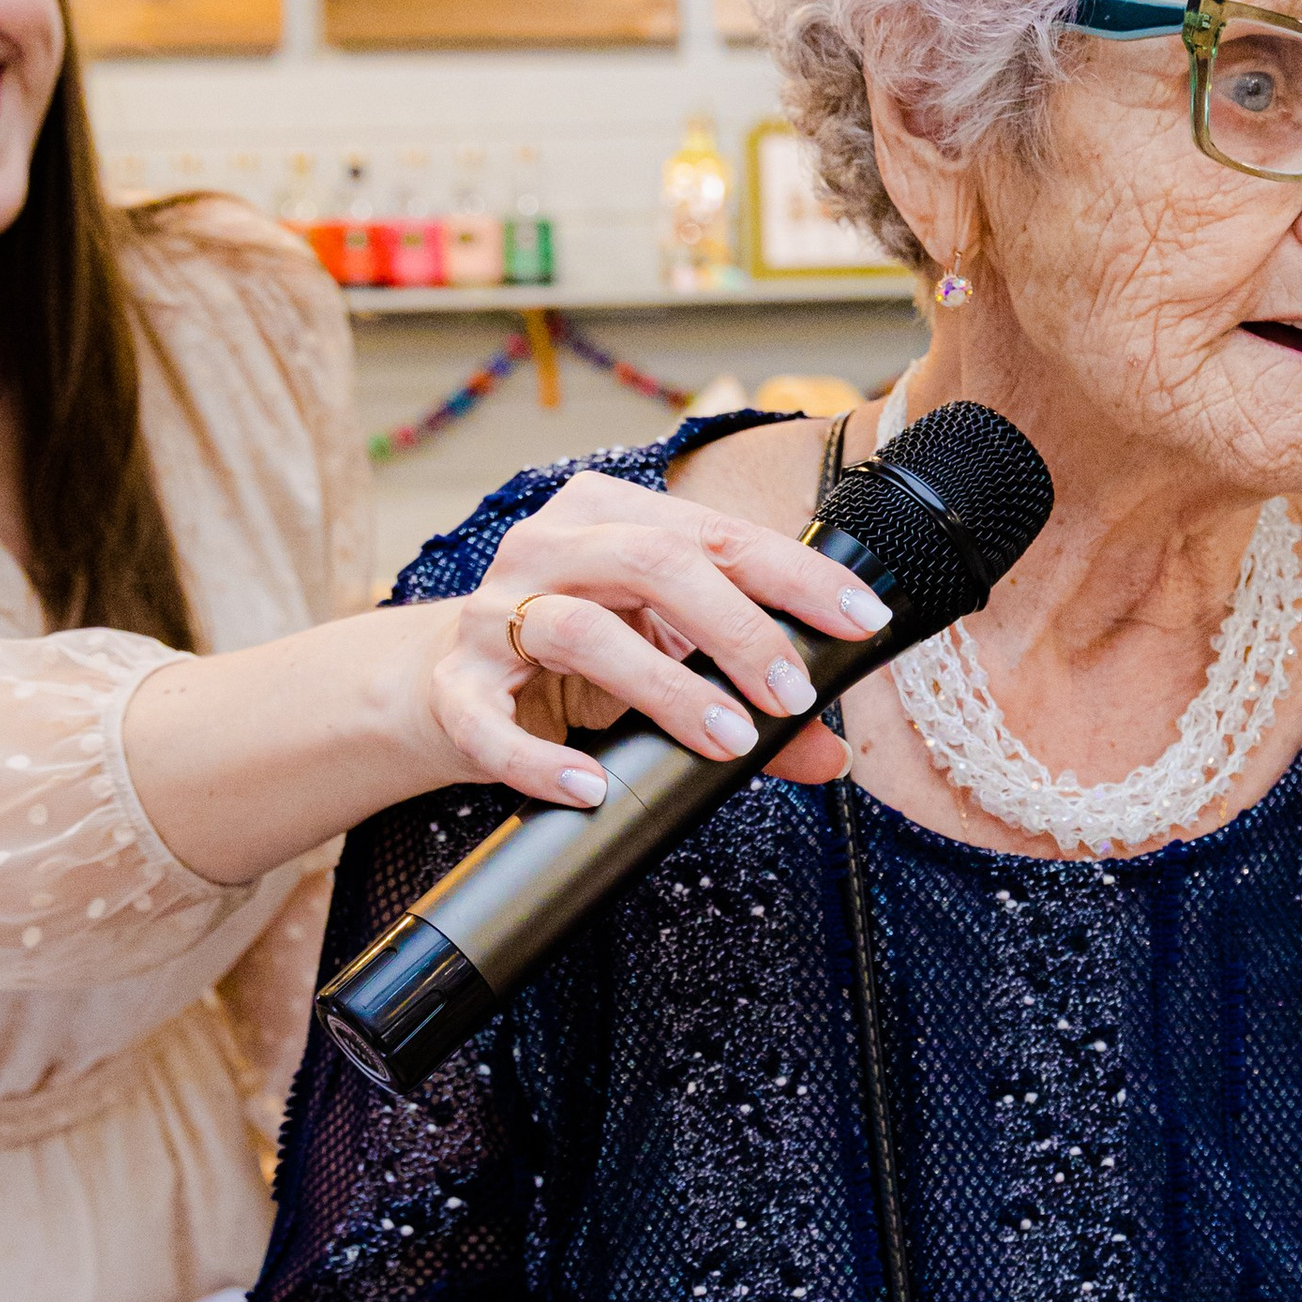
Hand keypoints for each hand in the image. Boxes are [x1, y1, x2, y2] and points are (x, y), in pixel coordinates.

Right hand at [423, 468, 890, 806]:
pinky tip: (593, 786)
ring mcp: (491, 615)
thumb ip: (745, 695)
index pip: (719, 535)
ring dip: (665, 688)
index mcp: (609, 515)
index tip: (862, 622)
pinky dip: (543, 759)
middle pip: (653, 564)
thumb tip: (834, 753)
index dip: (798, 576)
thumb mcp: (662, 657)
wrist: (439, 684)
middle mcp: (547, 547)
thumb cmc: (569, 659)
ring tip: (726, 740)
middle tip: (793, 694)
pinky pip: (491, 722)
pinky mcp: (453, 688)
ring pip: (580, 631)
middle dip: (738, 629)